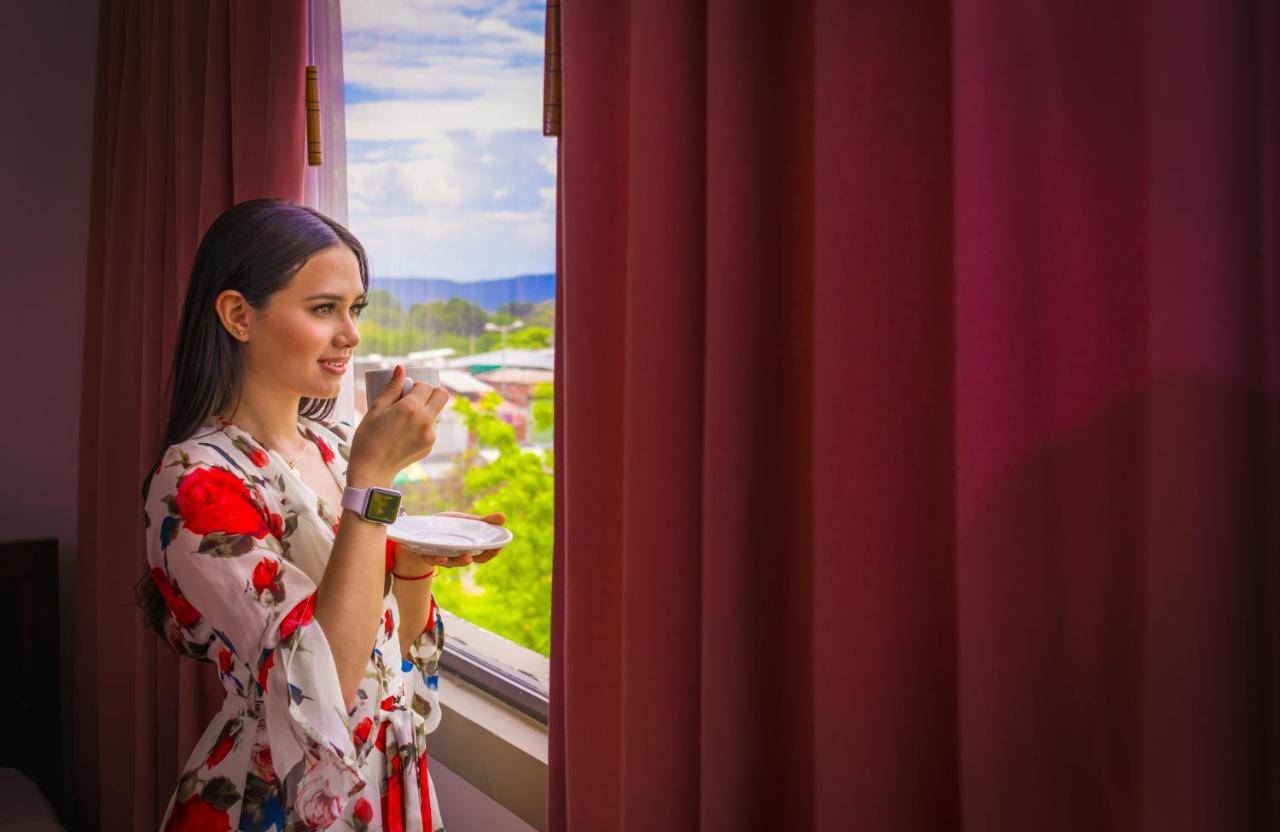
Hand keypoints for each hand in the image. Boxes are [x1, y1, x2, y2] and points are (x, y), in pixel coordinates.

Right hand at [348, 366, 450, 483]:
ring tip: (406, 419)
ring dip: (426, 410)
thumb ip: (391, 388)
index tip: (406, 391)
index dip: (416, 386)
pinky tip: (404, 434)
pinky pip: (431, 429)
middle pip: (442, 396)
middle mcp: (425, 420)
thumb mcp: (376, 409)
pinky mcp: (430, 446)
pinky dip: (422, 426)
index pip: (426, 386)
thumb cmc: (368, 437)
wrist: (372, 469)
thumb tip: (401, 368)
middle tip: (416, 398)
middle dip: (431, 392)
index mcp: (410, 408)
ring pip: (437, 413)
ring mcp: (430, 434)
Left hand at [425, 512, 506, 567]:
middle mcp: (457, 555)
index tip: (499, 546)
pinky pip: (433, 560)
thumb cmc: (449, 527)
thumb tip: (503, 517)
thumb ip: (484, 522)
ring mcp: (443, 556)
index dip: (493, 552)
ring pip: (453, 562)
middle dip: (479, 558)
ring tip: (467, 558)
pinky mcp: (428, 555)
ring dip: (460, 561)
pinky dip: (439, 560)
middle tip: (487, 553)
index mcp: (469, 548)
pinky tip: (443, 558)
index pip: (484, 555)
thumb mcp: (467, 522)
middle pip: (470, 560)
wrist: (423, 529)